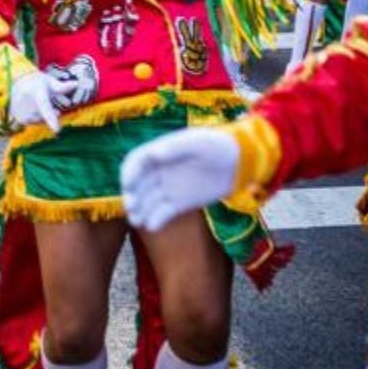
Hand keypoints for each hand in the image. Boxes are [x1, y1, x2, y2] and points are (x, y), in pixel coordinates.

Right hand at [7, 72, 60, 131]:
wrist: (17, 83)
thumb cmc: (37, 82)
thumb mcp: (49, 82)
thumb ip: (62, 86)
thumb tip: (76, 84)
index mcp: (37, 93)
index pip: (45, 108)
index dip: (51, 119)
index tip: (57, 130)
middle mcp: (26, 103)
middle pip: (46, 115)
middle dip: (52, 111)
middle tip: (50, 101)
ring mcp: (21, 112)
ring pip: (41, 120)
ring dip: (44, 115)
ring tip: (38, 103)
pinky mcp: (19, 119)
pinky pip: (34, 122)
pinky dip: (37, 117)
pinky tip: (32, 108)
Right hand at [120, 127, 241, 231]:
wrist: (239, 162)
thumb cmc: (217, 145)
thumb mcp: (197, 142)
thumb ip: (174, 148)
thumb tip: (152, 154)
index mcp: (159, 152)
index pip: (135, 163)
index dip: (128, 173)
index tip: (127, 185)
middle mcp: (159, 171)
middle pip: (138, 185)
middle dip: (132, 196)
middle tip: (131, 207)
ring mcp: (168, 188)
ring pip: (147, 202)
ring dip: (139, 211)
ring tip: (137, 221)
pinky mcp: (179, 203)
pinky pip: (163, 213)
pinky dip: (156, 220)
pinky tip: (151, 226)